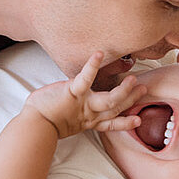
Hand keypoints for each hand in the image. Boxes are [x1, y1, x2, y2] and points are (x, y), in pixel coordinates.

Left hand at [24, 52, 145, 137]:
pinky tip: (99, 53)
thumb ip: (72, 115)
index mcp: (87, 121)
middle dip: (131, 100)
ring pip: (109, 100)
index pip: (110, 123)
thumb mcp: (63, 122)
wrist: (34, 125)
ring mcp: (83, 104)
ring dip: (123, 90)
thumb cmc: (43, 121)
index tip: (138, 120)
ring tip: (134, 78)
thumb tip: (69, 108)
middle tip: (144, 89)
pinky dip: (92, 66)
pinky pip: (86, 78)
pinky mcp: (73, 92)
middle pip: (115, 109)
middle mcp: (89, 114)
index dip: (125, 122)